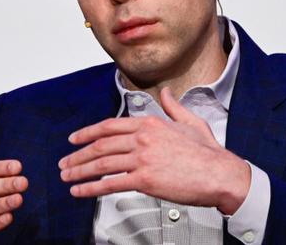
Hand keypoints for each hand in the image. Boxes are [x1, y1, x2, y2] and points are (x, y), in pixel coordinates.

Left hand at [58, 87, 249, 214]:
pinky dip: (91, 189)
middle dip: (78, 154)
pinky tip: (81, 192)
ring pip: (101, 164)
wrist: (221, 174)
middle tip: (65, 162)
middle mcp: (142, 138)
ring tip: (67, 176)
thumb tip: (166, 93)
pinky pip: (111, 184)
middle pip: (100, 145)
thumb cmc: (208, 152)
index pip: (109, 126)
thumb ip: (173, 107)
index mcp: (149, 123)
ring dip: (79, 171)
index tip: (75, 139)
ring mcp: (142, 158)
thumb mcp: (190, 122)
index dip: (88, 133)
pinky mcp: (145, 180)